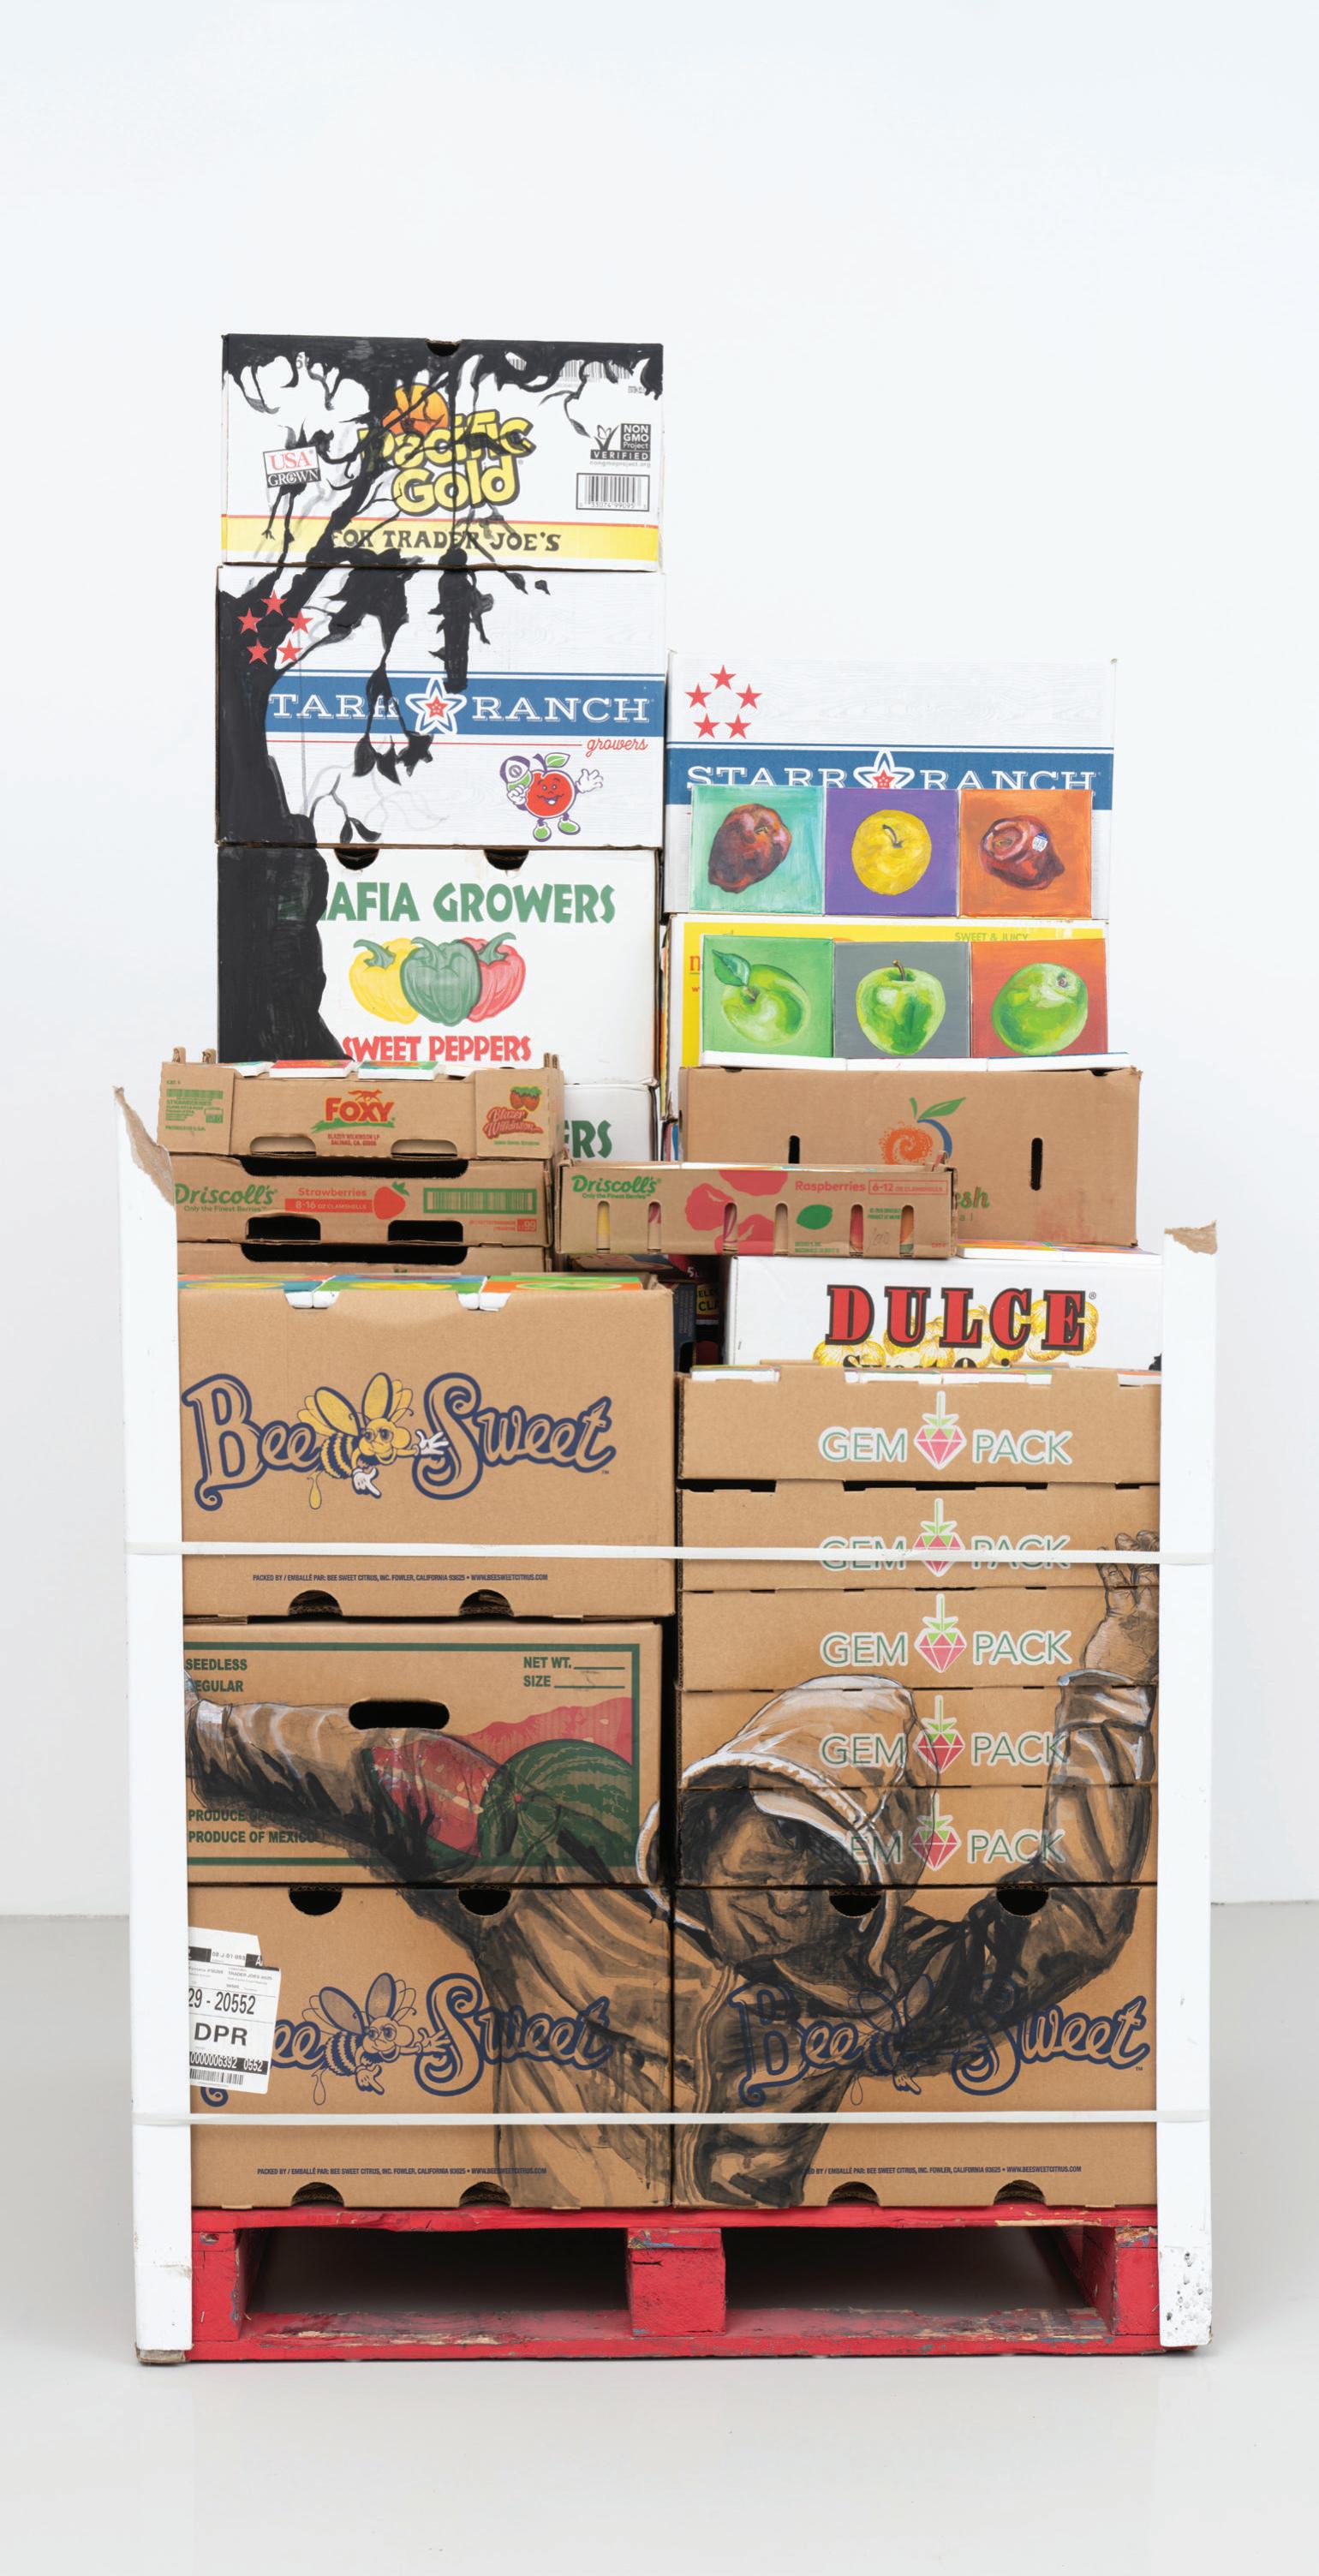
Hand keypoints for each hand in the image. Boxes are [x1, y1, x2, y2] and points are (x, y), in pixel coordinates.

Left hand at [1082, 1532, 1158, 1683]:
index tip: (1163, 1547)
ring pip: (1140, 1575)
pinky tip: (1104, 1556)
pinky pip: (1117, 1585)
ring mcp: (1142, 1616)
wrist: (1118, 1692)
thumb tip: (1151, 1617)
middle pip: (1160, 1574)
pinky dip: (1109, 1568)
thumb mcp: (1152, 1653)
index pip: (1173, 1584)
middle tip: (1145, 1536)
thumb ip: (1153, 1632)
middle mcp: (1161, 1617)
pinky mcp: (1120, 1618)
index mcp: (1171, 1623)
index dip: (1168, 1562)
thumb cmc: (1133, 1676)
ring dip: (1131, 1553)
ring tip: (1123, 1540)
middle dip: (1152, 1550)